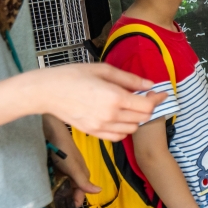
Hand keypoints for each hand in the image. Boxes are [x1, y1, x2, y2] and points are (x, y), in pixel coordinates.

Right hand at [22, 64, 165, 141]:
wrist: (47, 92)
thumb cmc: (73, 76)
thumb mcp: (103, 70)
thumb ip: (129, 79)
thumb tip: (149, 84)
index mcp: (114, 98)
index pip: (147, 106)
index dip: (157, 99)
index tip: (160, 92)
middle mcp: (110, 115)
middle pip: (142, 118)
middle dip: (148, 107)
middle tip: (145, 96)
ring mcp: (101, 127)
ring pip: (131, 129)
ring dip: (136, 119)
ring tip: (130, 106)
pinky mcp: (93, 133)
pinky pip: (117, 136)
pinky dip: (124, 129)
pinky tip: (120, 117)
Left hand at [42, 115, 99, 206]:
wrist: (51, 135)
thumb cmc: (64, 152)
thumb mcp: (74, 169)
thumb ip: (84, 181)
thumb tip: (100, 191)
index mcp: (82, 174)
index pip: (81, 192)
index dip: (76, 200)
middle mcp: (74, 173)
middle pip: (71, 189)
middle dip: (66, 197)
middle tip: (56, 206)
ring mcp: (64, 169)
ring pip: (62, 185)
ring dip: (57, 191)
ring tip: (49, 198)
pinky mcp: (54, 166)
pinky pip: (54, 179)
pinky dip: (51, 183)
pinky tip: (45, 187)